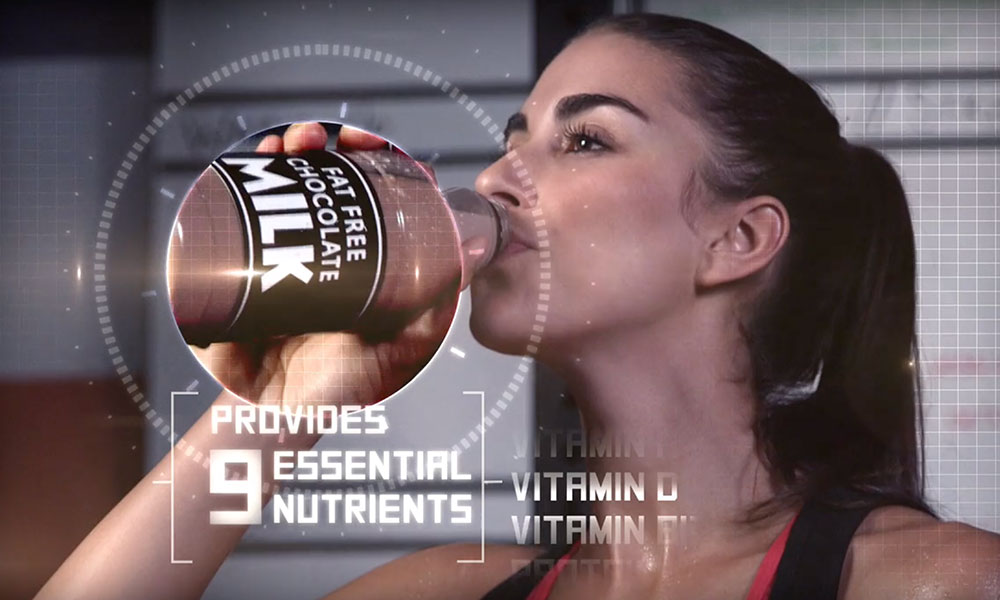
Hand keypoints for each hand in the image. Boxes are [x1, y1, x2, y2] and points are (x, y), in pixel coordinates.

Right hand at [191, 123, 455, 409]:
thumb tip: (476, 248)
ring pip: (282, 188)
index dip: (371, 162)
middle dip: (322, 147)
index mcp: (360, 261)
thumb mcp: (397, 345)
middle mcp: (322, 250)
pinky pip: (235, 214)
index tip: (368, 144)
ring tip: (287, 144)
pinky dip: (236, 179)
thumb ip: (433, 307)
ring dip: (284, 153)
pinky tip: (247, 162)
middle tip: (318, 138)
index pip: (368, 197)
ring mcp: (281, 254)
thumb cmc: (341, 385)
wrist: (274, 417)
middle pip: (322, 182)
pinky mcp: (239, 266)